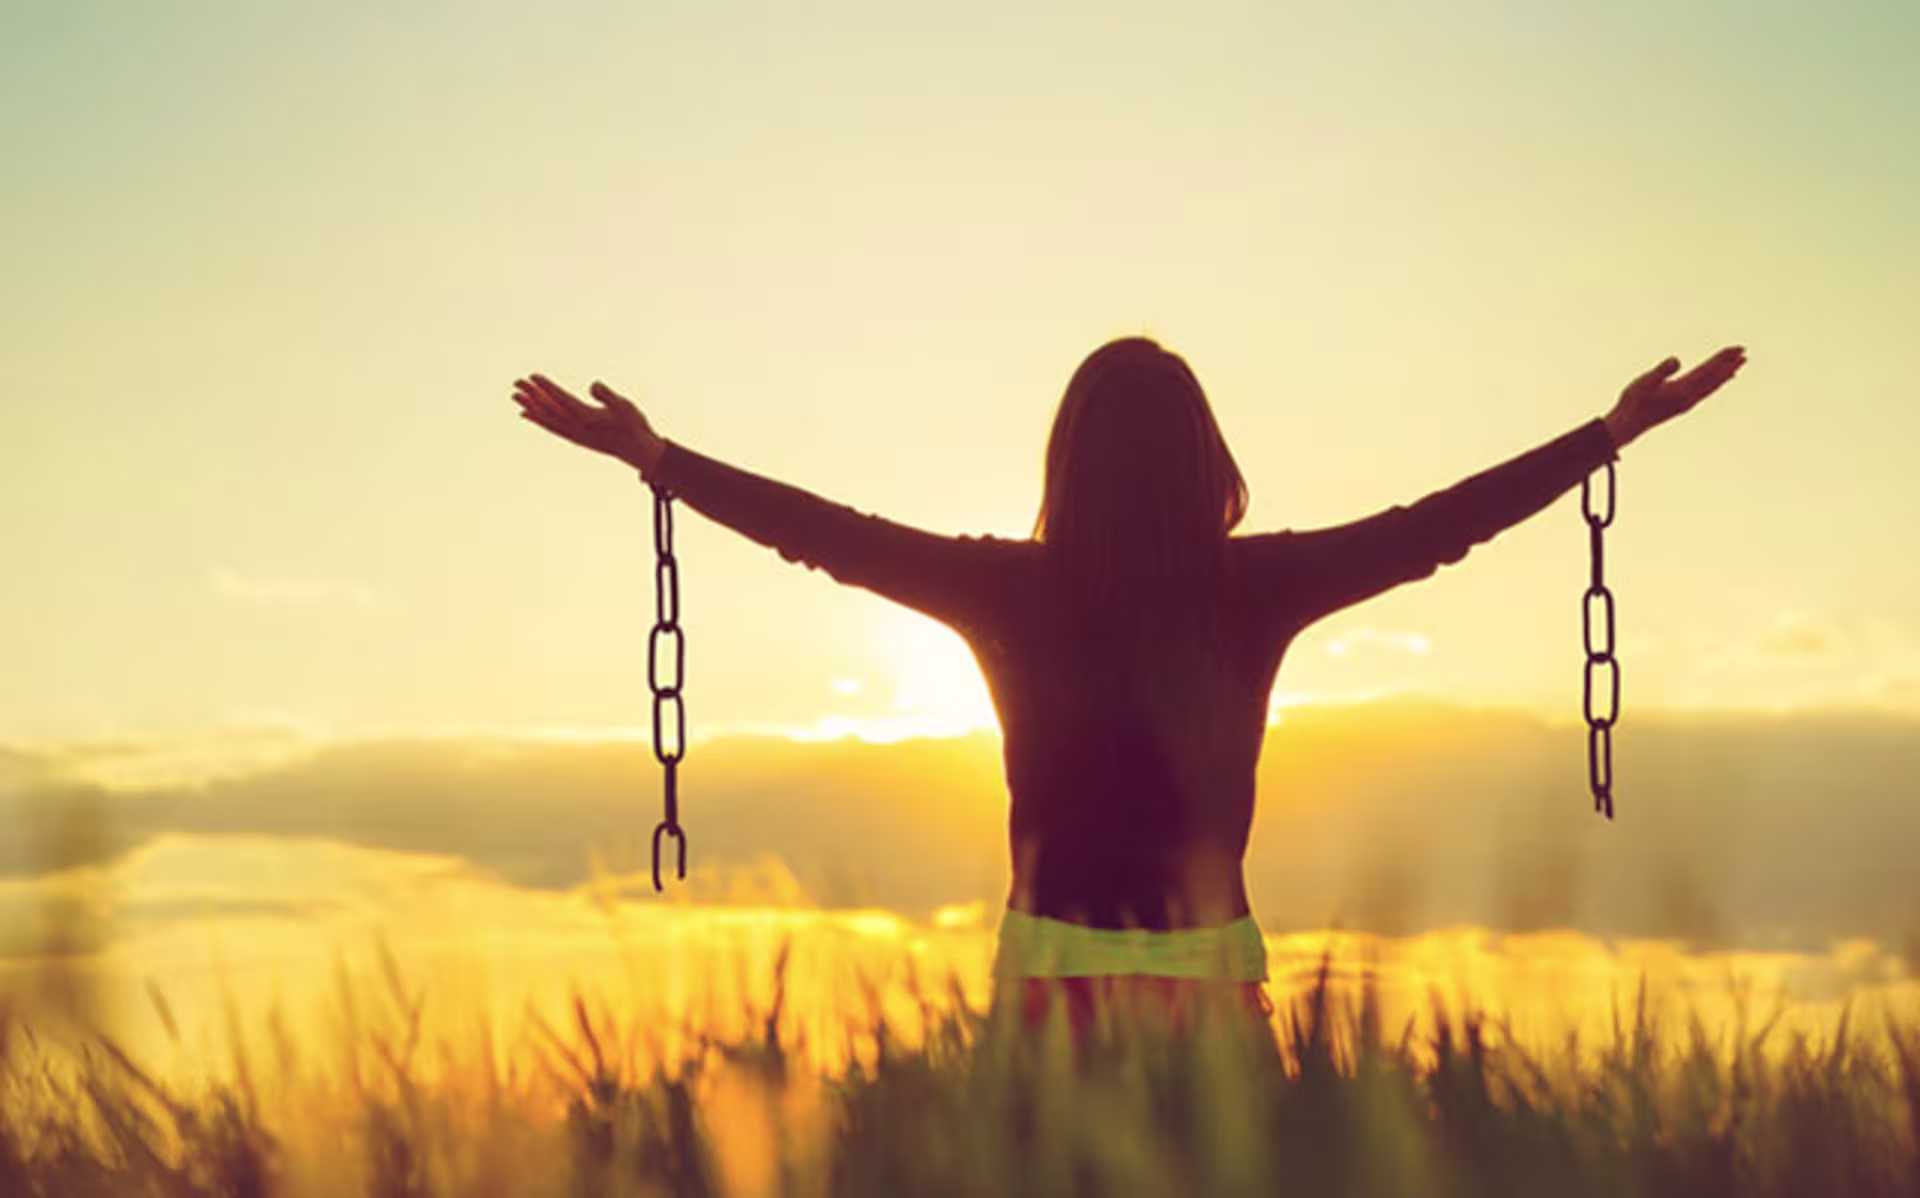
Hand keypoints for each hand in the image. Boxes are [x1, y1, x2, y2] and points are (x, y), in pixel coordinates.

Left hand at [512, 375, 665, 475]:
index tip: (532, 377)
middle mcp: (577, 428)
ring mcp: (575, 434)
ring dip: (531, 407)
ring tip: (516, 397)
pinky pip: (552, 428)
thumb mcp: (624, 406)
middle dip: (532, 395)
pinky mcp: (577, 438)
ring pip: (548, 420)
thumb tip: (592, 385)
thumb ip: (607, 395)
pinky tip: (527, 414)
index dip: (546, 388)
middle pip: (549, 409)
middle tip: (516, 383)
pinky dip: (538, 420)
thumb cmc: (634, 426)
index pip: (561, 400)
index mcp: (587, 418)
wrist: (638, 451)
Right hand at [1606, 346, 1746, 448]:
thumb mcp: (1644, 382)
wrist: (1629, 425)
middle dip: (1729, 363)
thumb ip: (1661, 371)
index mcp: (1683, 389)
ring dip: (1726, 374)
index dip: (1723, 358)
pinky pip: (1706, 392)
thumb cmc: (1633, 402)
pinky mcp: (1683, 406)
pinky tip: (1719, 381)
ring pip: (1712, 386)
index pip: (1708, 370)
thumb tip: (1677, 360)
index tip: (1737, 349)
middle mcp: (1690, 397)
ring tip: (1739, 364)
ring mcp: (1688, 403)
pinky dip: (1716, 384)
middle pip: (1715, 377)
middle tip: (1743, 351)